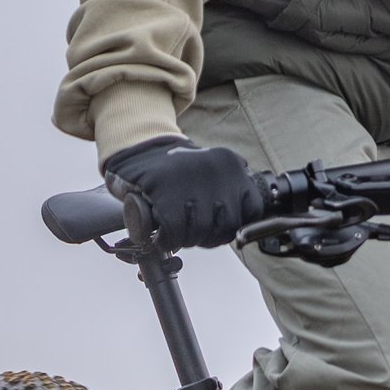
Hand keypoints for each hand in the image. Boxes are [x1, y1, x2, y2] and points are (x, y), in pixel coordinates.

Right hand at [102, 135, 264, 248]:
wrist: (137, 150)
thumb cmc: (176, 170)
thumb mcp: (212, 169)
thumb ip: (230, 190)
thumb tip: (243, 225)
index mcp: (230, 165)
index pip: (252, 209)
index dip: (233, 226)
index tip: (217, 227)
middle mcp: (216, 171)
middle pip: (227, 226)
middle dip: (209, 236)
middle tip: (193, 232)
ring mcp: (192, 182)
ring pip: (202, 232)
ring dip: (187, 239)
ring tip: (177, 231)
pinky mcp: (166, 194)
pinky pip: (175, 233)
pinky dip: (167, 240)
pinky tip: (163, 235)